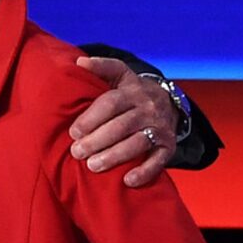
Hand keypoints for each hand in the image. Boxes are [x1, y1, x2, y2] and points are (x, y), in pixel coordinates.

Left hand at [69, 56, 176, 187]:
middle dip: (97, 141)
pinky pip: (158, 161)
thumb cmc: (132, 92)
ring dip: (114, 156)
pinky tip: (127, 180)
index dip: (90, 118)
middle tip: (77, 152)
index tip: (73, 132)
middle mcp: (148, 109)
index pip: (110, 104)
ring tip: (92, 166)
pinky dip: (144, 172)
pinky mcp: (168, 146)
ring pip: (137, 143)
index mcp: (132, 91)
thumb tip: (79, 62)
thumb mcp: (120, 75)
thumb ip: (101, 67)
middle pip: (121, 126)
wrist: (168, 102)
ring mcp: (160, 128)